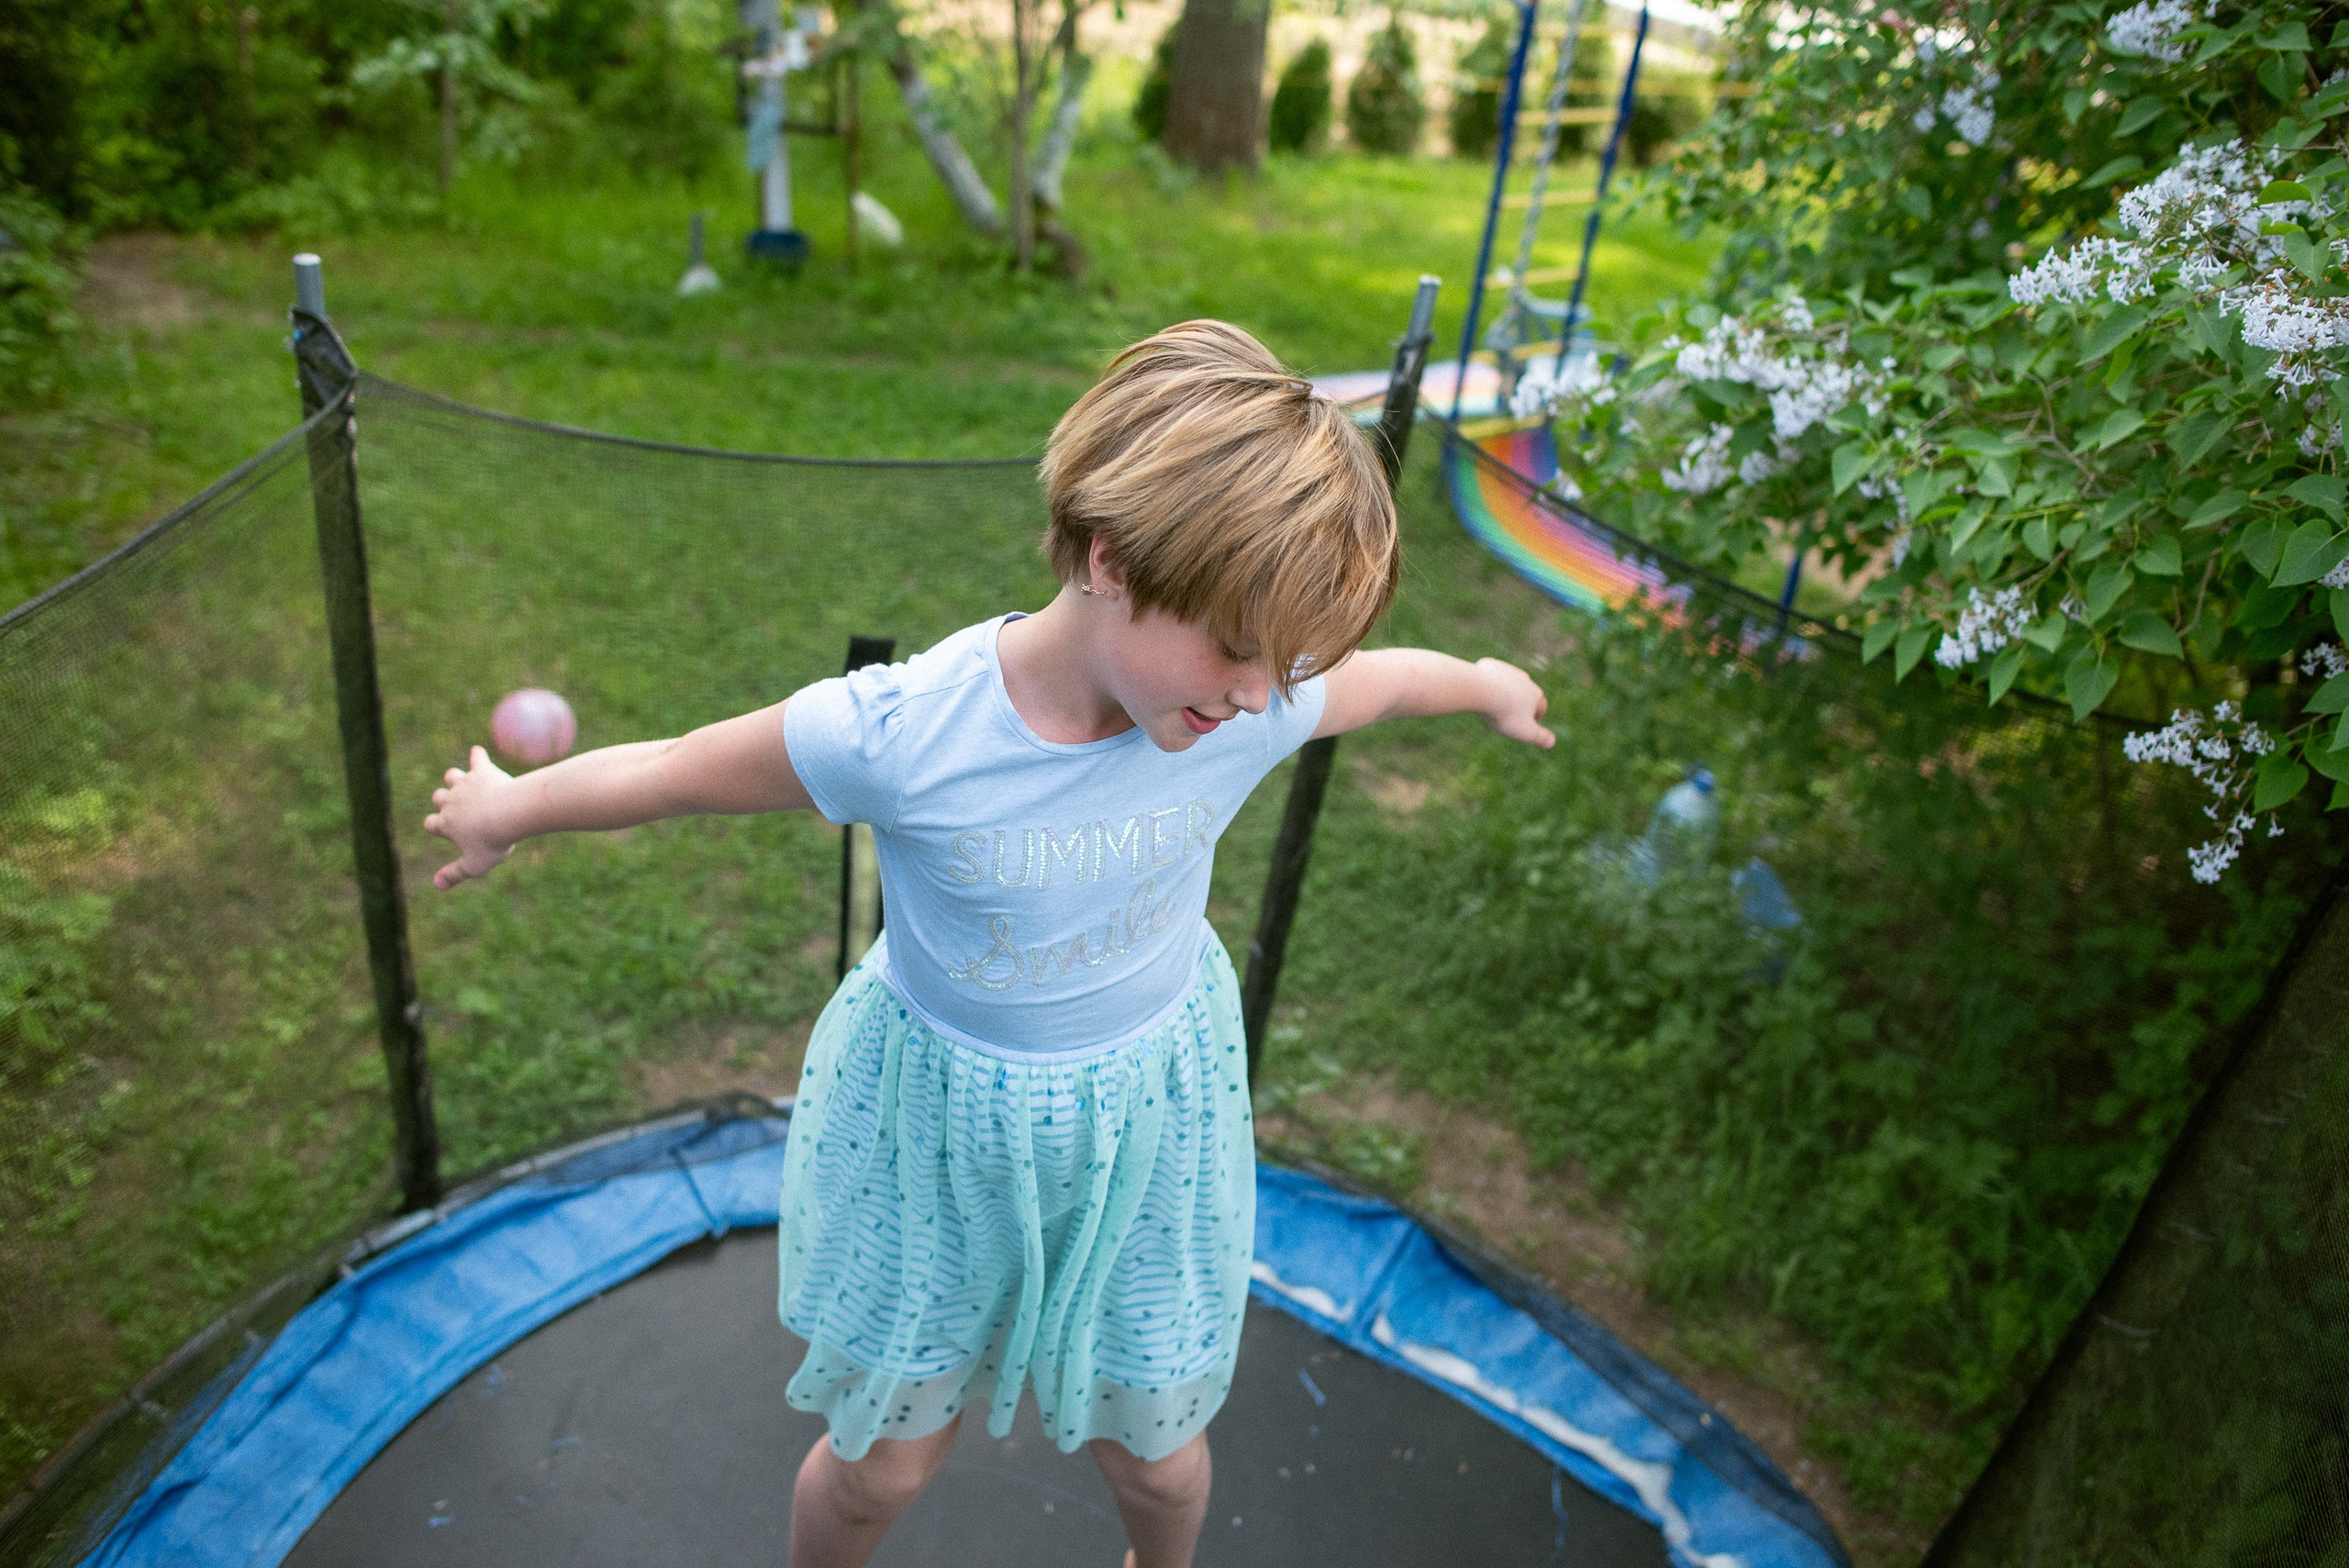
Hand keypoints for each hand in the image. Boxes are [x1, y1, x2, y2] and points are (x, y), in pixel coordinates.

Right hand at [425, 745, 518, 889]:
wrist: (509, 812)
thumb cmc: (492, 841)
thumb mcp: (474, 865)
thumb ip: (454, 874)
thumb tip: (436, 885)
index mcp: (446, 824)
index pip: (431, 824)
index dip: (435, 826)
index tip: (442, 828)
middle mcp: (451, 801)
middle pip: (438, 797)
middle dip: (443, 800)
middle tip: (454, 805)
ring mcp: (466, 785)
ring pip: (452, 776)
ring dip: (455, 778)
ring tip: (464, 782)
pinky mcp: (482, 771)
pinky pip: (477, 759)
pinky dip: (478, 756)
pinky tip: (479, 753)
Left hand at [1476, 657, 1554, 748]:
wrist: (1482, 690)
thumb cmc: (1505, 713)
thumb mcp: (1525, 731)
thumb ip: (1540, 737)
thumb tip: (1552, 743)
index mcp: (1536, 694)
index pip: (1541, 707)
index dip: (1537, 718)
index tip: (1530, 726)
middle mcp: (1525, 679)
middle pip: (1526, 693)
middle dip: (1522, 704)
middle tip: (1513, 716)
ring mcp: (1508, 670)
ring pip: (1509, 683)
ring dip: (1506, 692)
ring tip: (1497, 704)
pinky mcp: (1492, 665)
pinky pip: (1492, 675)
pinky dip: (1490, 683)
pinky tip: (1482, 692)